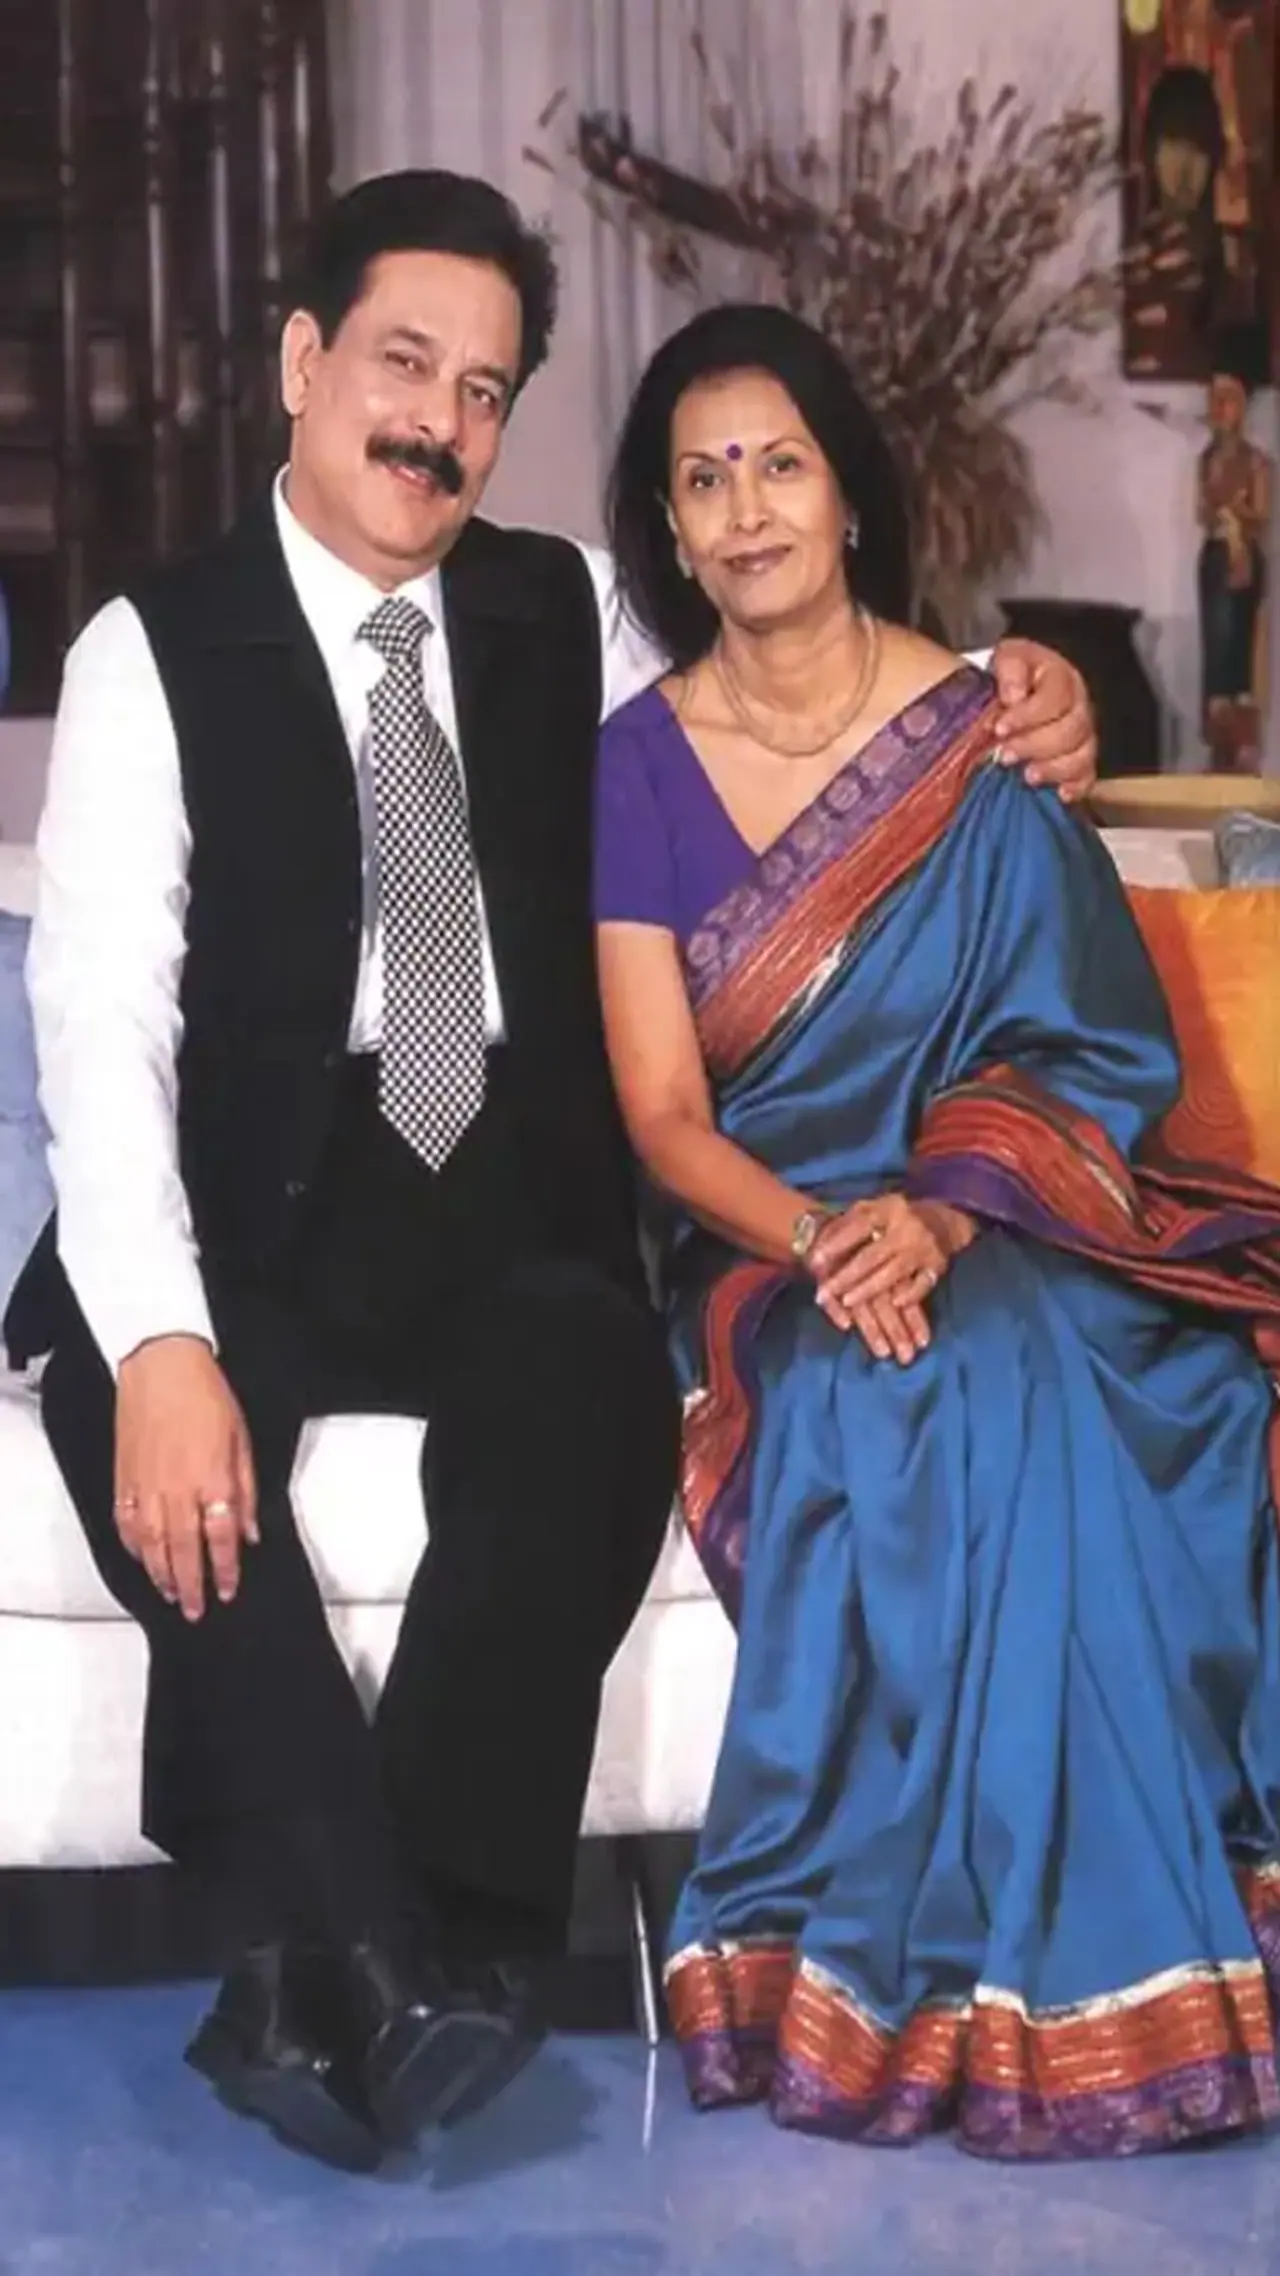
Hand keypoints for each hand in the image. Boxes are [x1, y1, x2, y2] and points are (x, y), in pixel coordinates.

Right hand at [114, 1335, 257, 1621]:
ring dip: (162, 1575)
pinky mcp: (124, 1479)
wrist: (160, 1365)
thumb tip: (249, 1531)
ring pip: (152, 1545)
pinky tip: (143, 1560)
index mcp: (212, 1479)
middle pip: (183, 1551)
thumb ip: (245, 1489)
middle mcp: (177, 1490)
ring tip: (172, 1595)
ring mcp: (146, 1486)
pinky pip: (127, 1524)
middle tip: (198, 1610)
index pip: (220, 1538)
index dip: (226, 1569)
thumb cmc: (206, 1395)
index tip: (229, 1589)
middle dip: (193, 1585)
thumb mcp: (241, 1438)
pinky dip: (135, 1547)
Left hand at [808, 1195, 976, 1363]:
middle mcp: (905, 1228)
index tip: (815, 1262)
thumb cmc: (896, 1217)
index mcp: (887, 1209)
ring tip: (847, 1301)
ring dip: (868, 1289)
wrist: (945, 1219)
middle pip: (871, 1256)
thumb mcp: (874, 1209)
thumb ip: (848, 1223)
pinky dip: (910, 1295)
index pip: (858, 1227)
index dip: (836, 1244)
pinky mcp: (937, 1265)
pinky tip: (895, 1304)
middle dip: (845, 1277)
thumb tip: (818, 1244)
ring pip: (892, 1273)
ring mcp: (923, 1248)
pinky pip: (923, 1284)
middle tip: (822, 1293)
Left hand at [989, 639, 1096, 803]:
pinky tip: (1060, 794)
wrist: (1022, 687)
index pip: (1055, 697)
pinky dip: (1077, 786)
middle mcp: (1079, 705)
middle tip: (1005, 755)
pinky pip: (1090, 775)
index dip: (1028, 716)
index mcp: (1062, 678)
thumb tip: (1013, 696)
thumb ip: (1010, 670)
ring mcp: (1084, 733)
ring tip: (1027, 776)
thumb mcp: (1007, 658)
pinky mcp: (1081, 758)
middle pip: (1071, 729)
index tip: (999, 728)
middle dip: (1036, 745)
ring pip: (1083, 754)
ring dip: (1055, 768)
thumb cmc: (1014, 674)